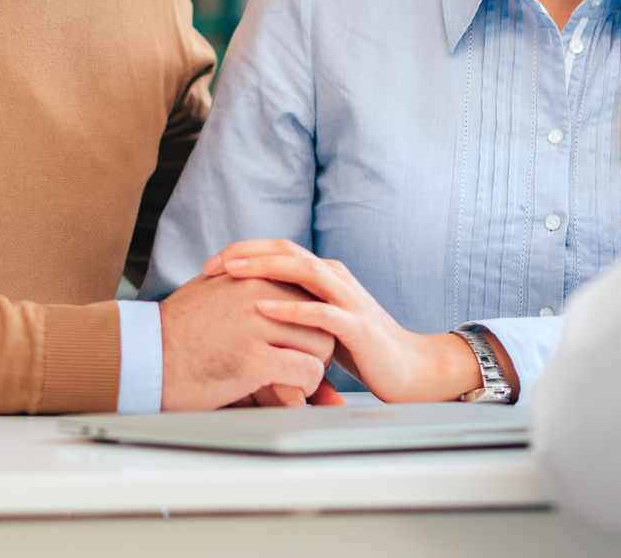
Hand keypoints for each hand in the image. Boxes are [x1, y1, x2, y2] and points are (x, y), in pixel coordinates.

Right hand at [157, 272, 337, 410]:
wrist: (145, 357)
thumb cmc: (177, 331)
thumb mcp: (214, 295)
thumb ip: (246, 293)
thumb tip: (273, 304)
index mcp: (251, 277)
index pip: (306, 295)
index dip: (310, 322)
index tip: (301, 342)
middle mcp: (258, 296)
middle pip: (319, 321)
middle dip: (318, 347)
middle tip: (303, 365)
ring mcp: (257, 327)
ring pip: (319, 347)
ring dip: (313, 369)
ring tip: (297, 382)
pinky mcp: (254, 360)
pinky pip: (305, 372)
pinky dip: (304, 387)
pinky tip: (289, 393)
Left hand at [204, 239, 492, 402]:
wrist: (411, 371)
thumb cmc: (362, 350)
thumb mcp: (320, 324)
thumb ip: (295, 309)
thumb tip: (249, 306)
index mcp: (325, 275)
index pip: (278, 249)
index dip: (242, 251)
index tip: (208, 265)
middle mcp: (335, 278)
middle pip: (285, 250)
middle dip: (245, 253)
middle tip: (210, 264)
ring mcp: (348, 299)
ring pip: (303, 270)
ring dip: (263, 268)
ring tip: (231, 271)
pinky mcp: (358, 326)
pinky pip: (322, 312)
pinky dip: (291, 309)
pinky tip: (263, 309)